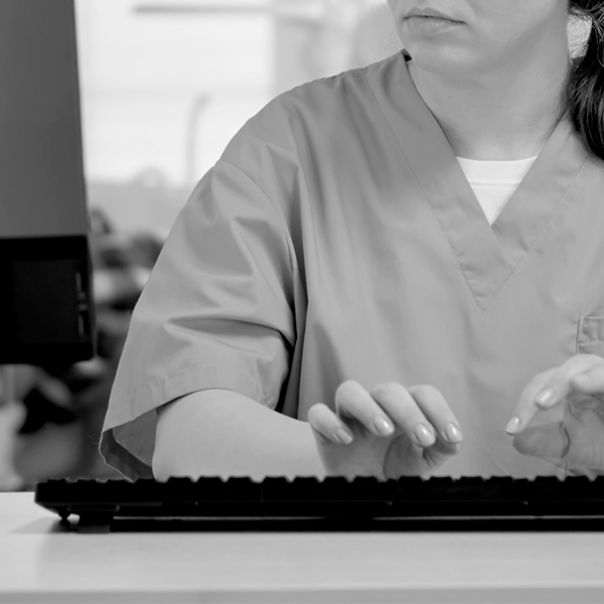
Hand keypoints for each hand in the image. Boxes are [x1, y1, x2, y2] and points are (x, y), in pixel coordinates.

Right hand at [307, 380, 462, 479]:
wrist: (359, 487)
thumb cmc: (391, 468)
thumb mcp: (421, 462)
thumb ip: (441, 448)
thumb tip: (454, 439)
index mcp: (403, 409)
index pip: (422, 394)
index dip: (439, 410)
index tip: (451, 436)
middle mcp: (375, 405)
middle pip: (389, 390)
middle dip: (408, 411)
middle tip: (422, 437)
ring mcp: (347, 415)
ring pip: (350, 391)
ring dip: (369, 407)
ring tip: (384, 429)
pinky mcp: (323, 429)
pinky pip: (319, 414)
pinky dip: (331, 422)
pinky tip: (346, 439)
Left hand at [506, 354, 603, 474]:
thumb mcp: (573, 447)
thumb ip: (546, 443)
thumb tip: (517, 441)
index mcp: (572, 385)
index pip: (542, 386)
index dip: (524, 405)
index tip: (511, 429)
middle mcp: (591, 375)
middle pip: (563, 371)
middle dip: (546, 388)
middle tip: (535, 406)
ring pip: (589, 365)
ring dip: (566, 380)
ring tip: (550, 398)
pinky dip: (598, 379)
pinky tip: (579, 384)